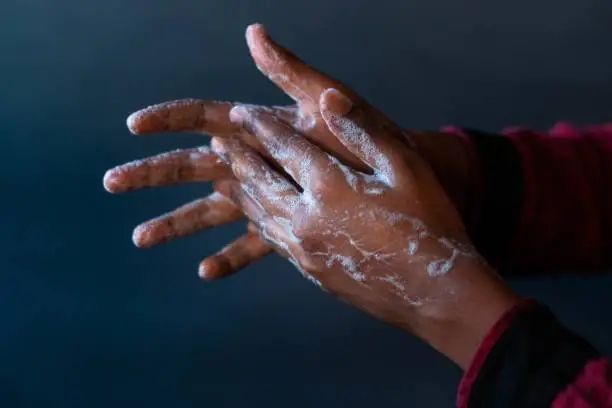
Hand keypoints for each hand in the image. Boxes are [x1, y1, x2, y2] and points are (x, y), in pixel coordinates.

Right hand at [103, 23, 475, 278]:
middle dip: (152, 173)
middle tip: (112, 183)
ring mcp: (267, 194)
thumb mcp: (328, 97)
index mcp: (259, 126)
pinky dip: (229, 257)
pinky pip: (250, 244)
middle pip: (192, 166)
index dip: (168, 120)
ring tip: (141, 238)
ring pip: (211, 209)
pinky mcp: (284, 224)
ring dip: (176, 222)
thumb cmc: (363, 131)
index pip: (203, 116)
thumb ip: (291, 70)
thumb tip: (255, 31)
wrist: (399, 174)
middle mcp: (256, 160)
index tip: (133, 126)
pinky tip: (206, 273)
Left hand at [213, 88, 517, 367]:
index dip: (261, 127)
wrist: (435, 293)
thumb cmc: (429, 224)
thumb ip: (363, 131)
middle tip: (219, 143)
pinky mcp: (310, 270)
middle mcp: (307, 217)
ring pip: (261, 213)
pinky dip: (257, 222)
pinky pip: (272, 240)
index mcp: (330, 185)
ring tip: (225, 177)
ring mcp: (305, 248)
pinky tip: (254, 218)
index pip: (284, 147)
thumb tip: (328, 98)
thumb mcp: (405, 168)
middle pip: (262, 181)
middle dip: (240, 159)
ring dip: (241, 191)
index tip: (241, 113)